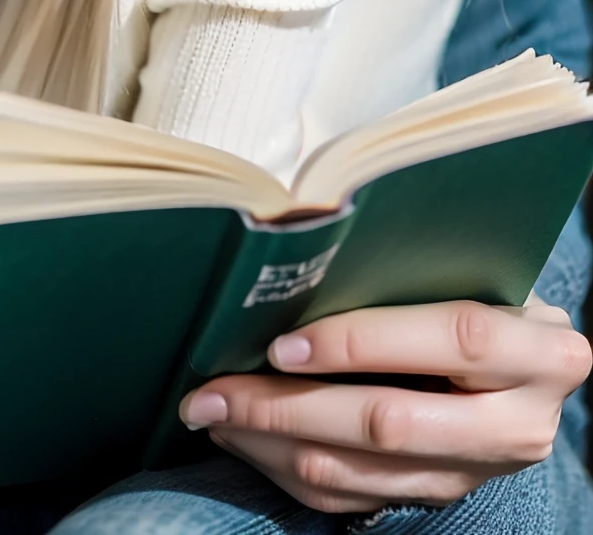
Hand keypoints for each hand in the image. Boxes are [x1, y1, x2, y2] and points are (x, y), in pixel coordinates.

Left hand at [178, 295, 590, 514]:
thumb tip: (299, 254)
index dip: (362, 341)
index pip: (450, 338)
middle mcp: (519, 423)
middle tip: (213, 389)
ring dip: (274, 444)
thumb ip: (411, 271)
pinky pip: (354, 498)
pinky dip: (291, 470)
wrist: (532, 365)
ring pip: (361, 472)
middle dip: (287, 408)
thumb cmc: (486, 291)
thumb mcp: (473, 272)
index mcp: (538, 351)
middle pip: (390, 423)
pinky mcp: (442, 498)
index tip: (282, 342)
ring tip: (214, 410)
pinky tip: (247, 436)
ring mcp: (478, 472)